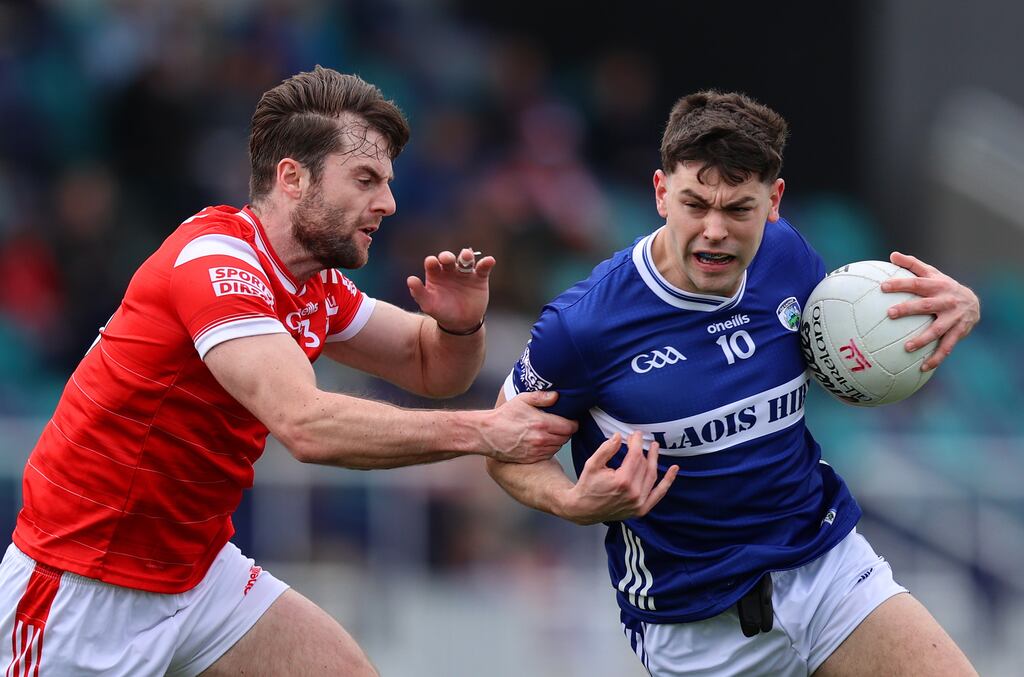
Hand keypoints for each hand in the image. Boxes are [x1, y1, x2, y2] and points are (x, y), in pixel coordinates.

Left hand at [407, 248, 495, 333]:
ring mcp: (465, 273)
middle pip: (448, 259)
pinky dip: (487, 263)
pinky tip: (490, 261)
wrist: (461, 323)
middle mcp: (450, 270)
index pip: (432, 263)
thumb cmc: (442, 311)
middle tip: (447, 259)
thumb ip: (418, 292)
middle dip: (447, 256)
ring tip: (466, 257)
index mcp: (435, 273)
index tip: (432, 262)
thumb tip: (410, 279)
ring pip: (466, 260)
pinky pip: (483, 268)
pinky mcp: (479, 277)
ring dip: (466, 256)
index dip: (432, 261)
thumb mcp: (428, 304)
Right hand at [484, 391, 577, 463]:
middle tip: (560, 424)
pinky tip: (542, 440)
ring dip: (558, 440)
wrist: (487, 434)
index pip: (570, 427)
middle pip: (566, 437)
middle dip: (566, 430)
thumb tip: (557, 396)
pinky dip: (549, 448)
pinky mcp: (532, 459)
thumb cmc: (504, 415)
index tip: (569, 419)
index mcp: (542, 423)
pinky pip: (549, 454)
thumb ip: (541, 397)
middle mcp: (542, 439)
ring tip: (550, 431)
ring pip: (558, 446)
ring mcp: (537, 451)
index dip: (573, 422)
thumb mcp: (521, 400)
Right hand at [561, 431, 678, 525]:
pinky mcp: (641, 509)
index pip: (635, 456)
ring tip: (654, 447)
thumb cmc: (587, 486)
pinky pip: (658, 494)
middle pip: (643, 465)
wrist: (584, 509)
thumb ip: (606, 449)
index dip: (636, 442)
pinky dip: (668, 482)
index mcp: (622, 481)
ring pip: (652, 476)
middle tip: (638, 439)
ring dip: (654, 460)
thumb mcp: (592, 464)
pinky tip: (674, 469)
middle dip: (641, 450)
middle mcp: (634, 493)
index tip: (635, 434)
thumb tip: (619, 436)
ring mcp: (639, 503)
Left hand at [882, 252, 980, 370]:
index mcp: (937, 286)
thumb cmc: (943, 287)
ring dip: (923, 339)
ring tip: (906, 347)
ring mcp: (953, 318)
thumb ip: (912, 265)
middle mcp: (946, 301)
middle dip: (909, 309)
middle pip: (926, 305)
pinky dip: (936, 358)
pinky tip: (923, 368)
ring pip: (938, 329)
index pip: (917, 283)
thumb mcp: (932, 274)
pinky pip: (947, 347)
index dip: (901, 284)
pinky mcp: (958, 332)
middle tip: (890, 314)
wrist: (973, 303)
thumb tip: (892, 255)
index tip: (883, 286)